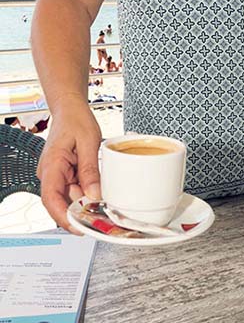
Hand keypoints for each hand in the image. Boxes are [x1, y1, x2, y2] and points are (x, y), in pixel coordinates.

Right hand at [37, 101, 101, 231]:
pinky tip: (97, 192)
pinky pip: (72, 188)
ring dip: (83, 201)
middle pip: (60, 201)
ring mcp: (55, 173)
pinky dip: (84, 192)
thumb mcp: (89, 143)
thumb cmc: (76, 119)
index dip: (64, 217)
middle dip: (78, 212)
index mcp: (52, 164)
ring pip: (68, 196)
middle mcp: (49, 172)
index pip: (51, 199)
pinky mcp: (62, 173)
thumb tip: (94, 195)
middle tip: (100, 218)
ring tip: (102, 203)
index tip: (79, 227)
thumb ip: (90, 170)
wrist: (70, 108)